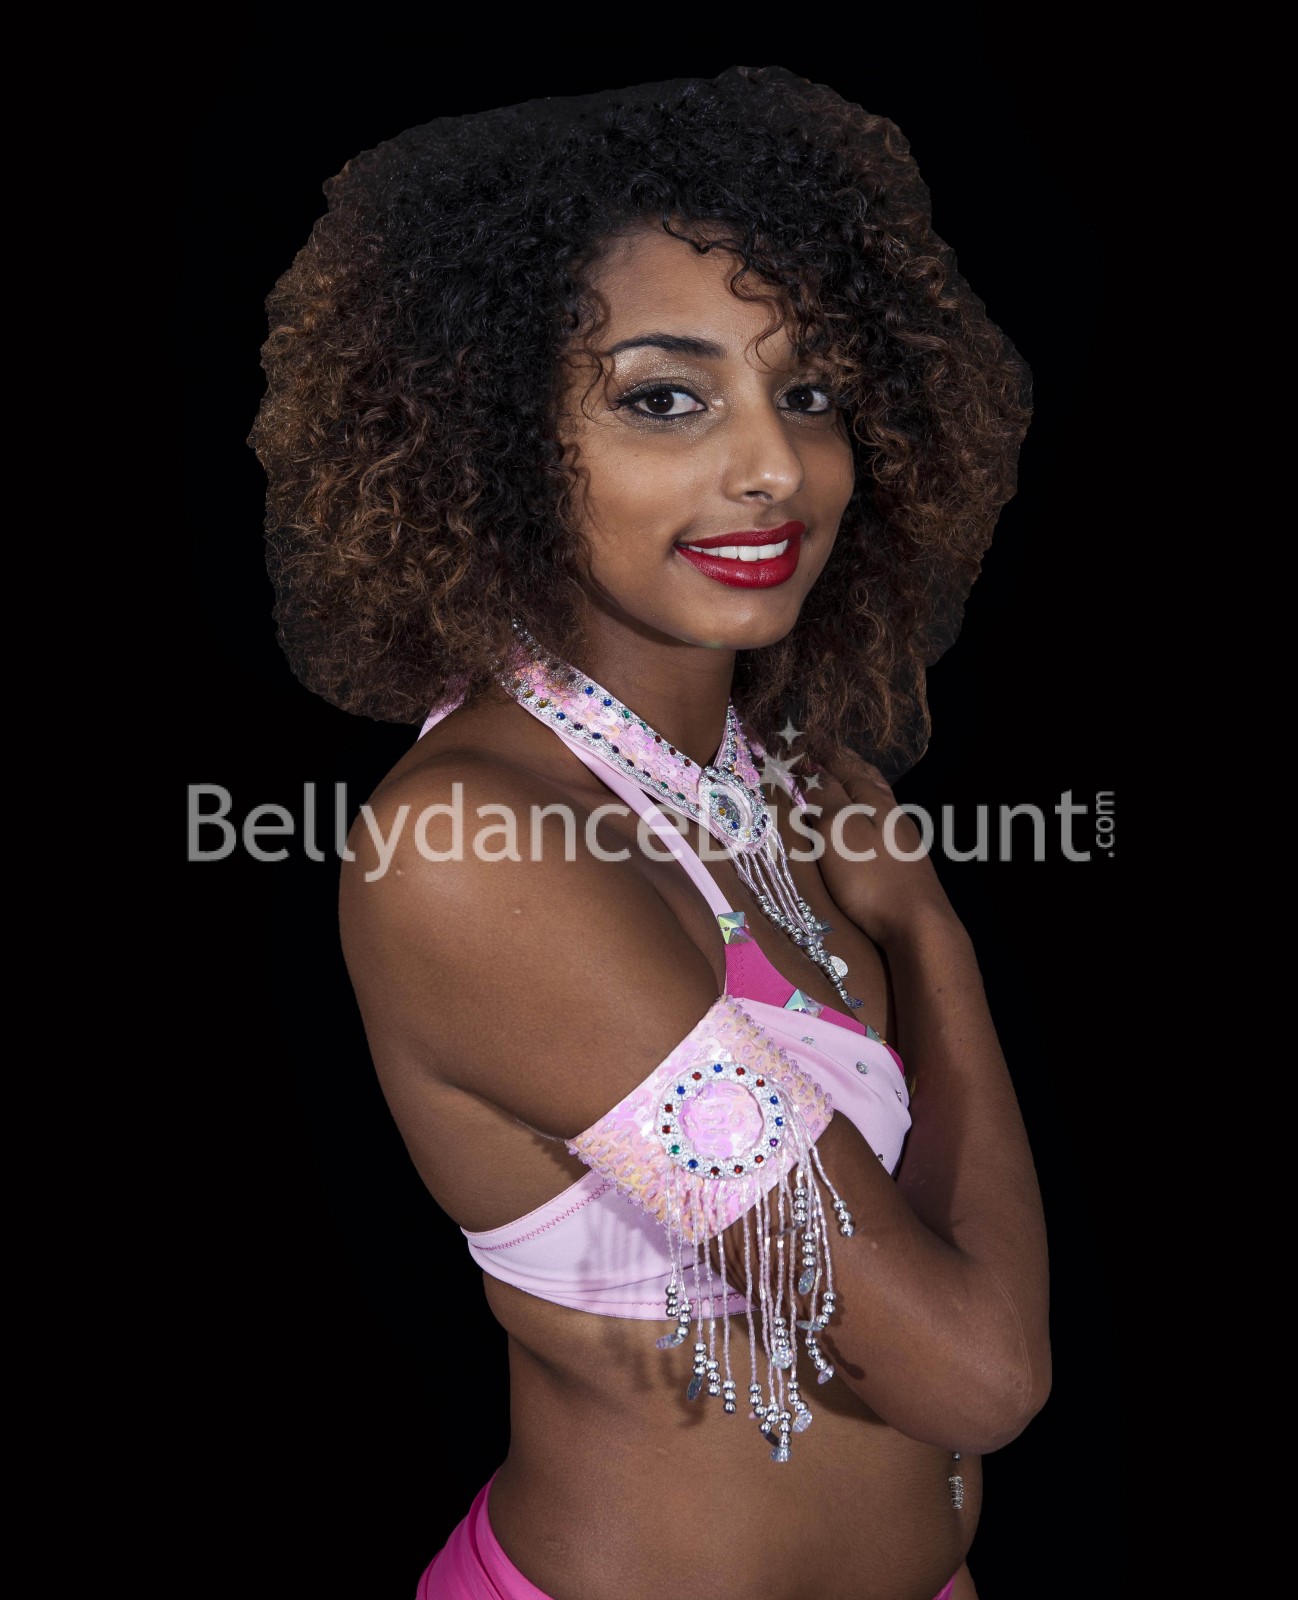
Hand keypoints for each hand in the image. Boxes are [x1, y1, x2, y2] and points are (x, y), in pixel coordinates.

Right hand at [792, 746, 957, 948]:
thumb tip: (814, 771)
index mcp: (875, 800)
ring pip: (876, 800)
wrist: (919, 927)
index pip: (845, 764)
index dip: (824, 749)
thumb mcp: (840, 832)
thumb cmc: (873, 878)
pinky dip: (864, 810)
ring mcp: (902, 839)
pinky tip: (863, 822)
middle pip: (867, 778)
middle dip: (844, 761)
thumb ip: (827, 799)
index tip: (806, 733)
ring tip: (840, 779)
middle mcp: (893, 813)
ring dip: (856, 785)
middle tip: (824, 750)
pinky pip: (879, 822)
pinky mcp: (904, 863)